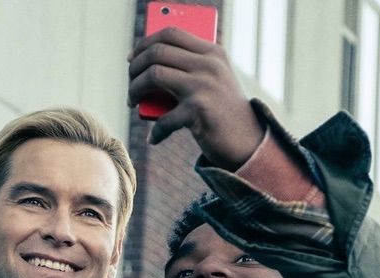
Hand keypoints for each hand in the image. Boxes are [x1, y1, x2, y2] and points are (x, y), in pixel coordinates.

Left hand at [128, 27, 265, 169]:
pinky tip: (154, 138)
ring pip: (153, 74)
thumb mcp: (213, 81)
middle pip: (157, 52)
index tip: (132, 57)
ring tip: (132, 102)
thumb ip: (190, 67)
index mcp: (212, 53)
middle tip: (131, 83)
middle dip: (135, 68)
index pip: (171, 34)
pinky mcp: (198, 110)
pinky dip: (155, 131)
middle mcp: (209, 65)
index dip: (145, 43)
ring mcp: (204, 86)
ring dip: (135, 90)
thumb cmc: (222, 112)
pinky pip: (163, 118)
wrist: (248, 142)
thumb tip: (146, 63)